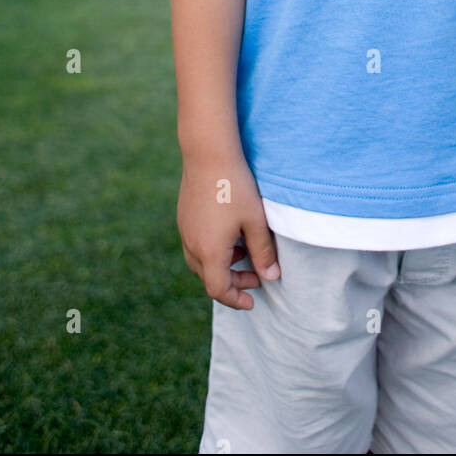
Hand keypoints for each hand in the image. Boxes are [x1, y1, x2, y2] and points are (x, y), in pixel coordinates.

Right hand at [177, 152, 280, 309]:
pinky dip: (212, 251)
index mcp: (209, 251)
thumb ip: (263, 252)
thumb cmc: (235, 186)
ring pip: (200, 262)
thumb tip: (271, 278)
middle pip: (208, 278)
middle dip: (233, 282)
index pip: (219, 290)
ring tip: (244, 253)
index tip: (252, 301)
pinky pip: (195, 246)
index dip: (236, 299)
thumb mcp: (255, 221)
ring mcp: (184, 231)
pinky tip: (230, 235)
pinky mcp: (184, 218)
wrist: (208, 153)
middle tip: (257, 275)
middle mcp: (192, 245)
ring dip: (222, 266)